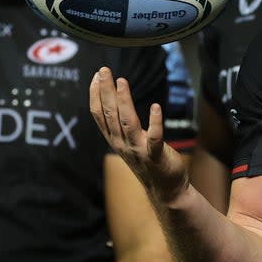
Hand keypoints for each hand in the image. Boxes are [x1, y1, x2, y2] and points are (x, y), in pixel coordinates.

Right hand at [90, 67, 187, 204]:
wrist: (166, 190)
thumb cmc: (148, 163)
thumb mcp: (129, 143)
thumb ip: (121, 127)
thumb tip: (115, 102)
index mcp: (115, 140)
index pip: (99, 116)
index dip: (95, 96)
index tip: (95, 77)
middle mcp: (122, 144)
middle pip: (110, 115)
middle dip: (106, 91)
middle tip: (104, 71)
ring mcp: (138, 150)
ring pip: (127, 122)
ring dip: (124, 101)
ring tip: (122, 81)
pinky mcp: (156, 156)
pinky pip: (154, 137)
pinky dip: (155, 122)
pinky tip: (155, 107)